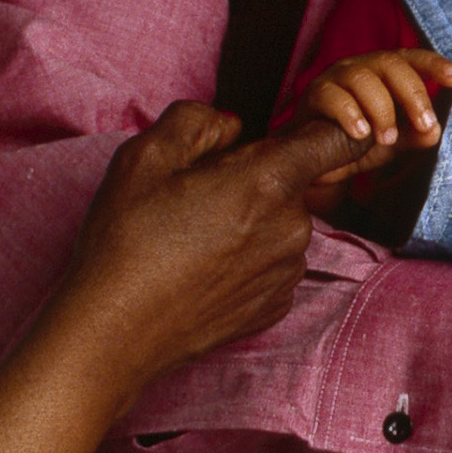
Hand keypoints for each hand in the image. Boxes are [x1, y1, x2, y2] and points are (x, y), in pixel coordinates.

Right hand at [51, 104, 369, 390]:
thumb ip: (196, 120)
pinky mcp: (274, 307)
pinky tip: (202, 268)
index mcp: (267, 183)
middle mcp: (292, 229)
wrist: (115, 332)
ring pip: (279, 224)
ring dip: (249, 221)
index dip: (326, 126)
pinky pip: (271, 263)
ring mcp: (286, 273)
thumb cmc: (126, 242)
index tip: (292, 136)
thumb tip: (231, 125)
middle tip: (196, 197)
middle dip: (253, 178)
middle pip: (291, 182)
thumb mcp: (145, 155)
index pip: (336, 140)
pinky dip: (245, 259)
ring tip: (192, 238)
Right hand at [301, 49, 451, 166]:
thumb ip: (414, 135)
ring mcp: (337, 77)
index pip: (412, 59)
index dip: (434, 64)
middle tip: (425, 124)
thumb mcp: (394, 140)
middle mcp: (363, 66)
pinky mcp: (315, 94)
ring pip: (363, 79)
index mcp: (386, 71)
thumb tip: (435, 131)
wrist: (316, 158)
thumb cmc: (359, 139)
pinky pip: (333, 96)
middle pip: (391, 64)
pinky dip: (350, 115)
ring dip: (381, 110)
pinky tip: (360, 134)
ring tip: (386, 139)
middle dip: (413, 94)